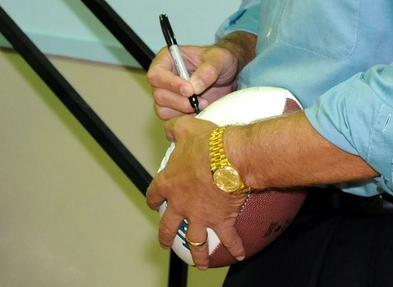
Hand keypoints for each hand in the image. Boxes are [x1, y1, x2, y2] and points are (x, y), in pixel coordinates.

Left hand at [145, 116, 247, 269]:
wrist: (228, 159)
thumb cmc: (205, 143)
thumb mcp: (185, 128)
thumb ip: (174, 129)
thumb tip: (169, 128)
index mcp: (169, 183)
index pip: (154, 194)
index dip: (153, 199)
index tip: (154, 203)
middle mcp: (181, 204)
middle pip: (168, 226)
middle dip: (165, 236)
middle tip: (164, 243)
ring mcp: (200, 216)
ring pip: (195, 240)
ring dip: (196, 253)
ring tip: (197, 263)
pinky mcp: (221, 221)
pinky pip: (228, 239)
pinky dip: (234, 248)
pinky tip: (239, 255)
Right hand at [147, 32, 254, 119]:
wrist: (229, 73)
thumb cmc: (221, 59)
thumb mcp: (219, 59)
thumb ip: (208, 70)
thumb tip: (194, 87)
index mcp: (167, 59)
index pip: (156, 74)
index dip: (170, 84)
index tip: (189, 90)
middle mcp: (164, 78)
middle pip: (159, 95)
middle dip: (180, 102)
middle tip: (202, 101)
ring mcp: (168, 95)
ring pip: (163, 110)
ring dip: (184, 112)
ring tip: (204, 104)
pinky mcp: (175, 109)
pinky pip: (173, 120)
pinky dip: (187, 119)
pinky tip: (201, 111)